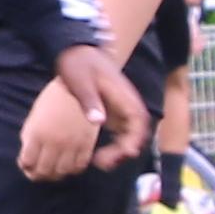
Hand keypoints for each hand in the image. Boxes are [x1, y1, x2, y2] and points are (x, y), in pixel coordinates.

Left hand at [16, 72, 99, 182]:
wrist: (79, 81)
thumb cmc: (54, 96)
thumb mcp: (36, 113)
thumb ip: (30, 134)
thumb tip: (27, 156)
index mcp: (37, 132)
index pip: (27, 162)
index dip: (26, 166)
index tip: (27, 165)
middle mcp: (54, 141)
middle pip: (44, 171)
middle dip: (38, 175)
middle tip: (38, 174)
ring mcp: (71, 143)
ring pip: (62, 172)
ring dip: (56, 175)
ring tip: (53, 171)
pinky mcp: (87, 142)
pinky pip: (79, 165)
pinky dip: (73, 169)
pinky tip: (69, 165)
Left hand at [47, 43, 146, 168]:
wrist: (75, 51)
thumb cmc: (78, 63)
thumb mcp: (80, 80)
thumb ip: (89, 100)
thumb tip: (99, 121)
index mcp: (123, 94)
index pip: (139, 120)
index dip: (134, 138)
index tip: (123, 151)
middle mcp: (127, 102)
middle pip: (138, 131)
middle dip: (126, 150)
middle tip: (104, 162)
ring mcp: (121, 108)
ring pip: (131, 135)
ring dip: (120, 151)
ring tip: (100, 162)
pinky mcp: (114, 112)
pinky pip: (121, 133)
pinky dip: (114, 146)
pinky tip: (98, 154)